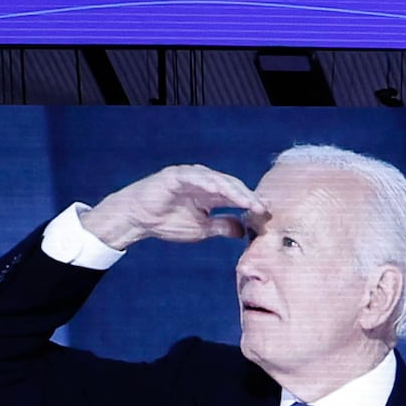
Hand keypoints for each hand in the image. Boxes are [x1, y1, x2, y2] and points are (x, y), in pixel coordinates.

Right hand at [79, 165, 260, 250]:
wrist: (138, 219)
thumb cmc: (167, 222)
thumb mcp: (201, 228)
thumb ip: (222, 226)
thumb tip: (243, 230)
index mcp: (210, 193)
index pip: (236, 196)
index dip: (251, 203)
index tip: (267, 215)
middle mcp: (203, 181)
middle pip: (231, 186)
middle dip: (248, 197)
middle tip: (262, 208)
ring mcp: (190, 176)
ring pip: (217, 180)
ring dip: (233, 190)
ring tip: (247, 202)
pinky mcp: (175, 175)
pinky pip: (194, 177)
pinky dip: (207, 182)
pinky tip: (219, 190)